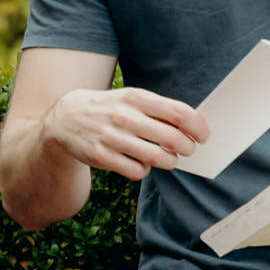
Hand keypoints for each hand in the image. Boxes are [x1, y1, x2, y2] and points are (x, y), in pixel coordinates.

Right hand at [41, 86, 210, 180]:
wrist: (66, 118)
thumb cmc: (109, 108)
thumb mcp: (131, 99)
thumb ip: (158, 109)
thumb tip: (193, 125)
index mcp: (136, 97)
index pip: (179, 113)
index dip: (198, 127)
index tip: (203, 136)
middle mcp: (124, 116)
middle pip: (172, 139)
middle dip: (187, 148)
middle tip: (188, 149)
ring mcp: (112, 137)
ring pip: (157, 158)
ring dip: (170, 161)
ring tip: (168, 158)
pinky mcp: (102, 156)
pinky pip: (137, 171)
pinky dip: (145, 170)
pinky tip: (141, 163)